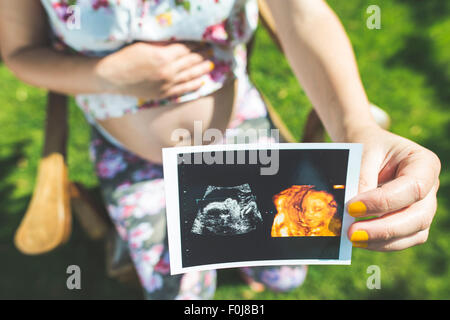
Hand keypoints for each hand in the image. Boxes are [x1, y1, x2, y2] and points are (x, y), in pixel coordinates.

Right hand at [94, 41, 213, 99]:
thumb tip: (178, 43)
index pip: (185, 49)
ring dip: (201, 70)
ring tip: (210, 65)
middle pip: (190, 62)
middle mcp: (167, 71)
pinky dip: (193, 85)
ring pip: (189, 76)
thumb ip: (163, 45)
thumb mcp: (145, 46)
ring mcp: (166, 84)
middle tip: (212, 52)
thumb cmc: (127, 57)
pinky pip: (182, 90)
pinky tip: (201, 82)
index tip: (202, 43)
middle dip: (202, 56)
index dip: (195, 46)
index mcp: (163, 56)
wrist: (114, 77)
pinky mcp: (163, 94)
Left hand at [346, 125, 440, 250]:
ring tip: (352, 238)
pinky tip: (359, 240)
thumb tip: (352, 212)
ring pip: (413, 233)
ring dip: (381, 241)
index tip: (352, 207)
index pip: (413, 188)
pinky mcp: (411, 223)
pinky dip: (380, 244)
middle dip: (384, 228)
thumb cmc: (367, 147)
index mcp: (424, 163)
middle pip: (418, 216)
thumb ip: (361, 179)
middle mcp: (430, 187)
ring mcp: (424, 207)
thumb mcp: (363, 154)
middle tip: (352, 232)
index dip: (384, 202)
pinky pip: (402, 240)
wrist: (366, 150)